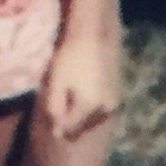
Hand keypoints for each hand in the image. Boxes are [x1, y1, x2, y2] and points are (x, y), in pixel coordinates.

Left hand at [41, 24, 121, 140]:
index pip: (69, 129)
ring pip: (92, 118)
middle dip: (69, 121)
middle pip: (83, 126)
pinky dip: (89, 106)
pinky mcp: (117, 92)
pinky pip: (100, 108)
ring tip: (68, 98)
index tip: (48, 112)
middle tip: (58, 105)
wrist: (93, 33)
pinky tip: (81, 92)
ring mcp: (114, 101)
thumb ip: (55, 109)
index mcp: (90, 108)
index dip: (56, 124)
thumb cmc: (71, 56)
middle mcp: (106, 109)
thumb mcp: (56, 82)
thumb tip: (56, 132)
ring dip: (80, 115)